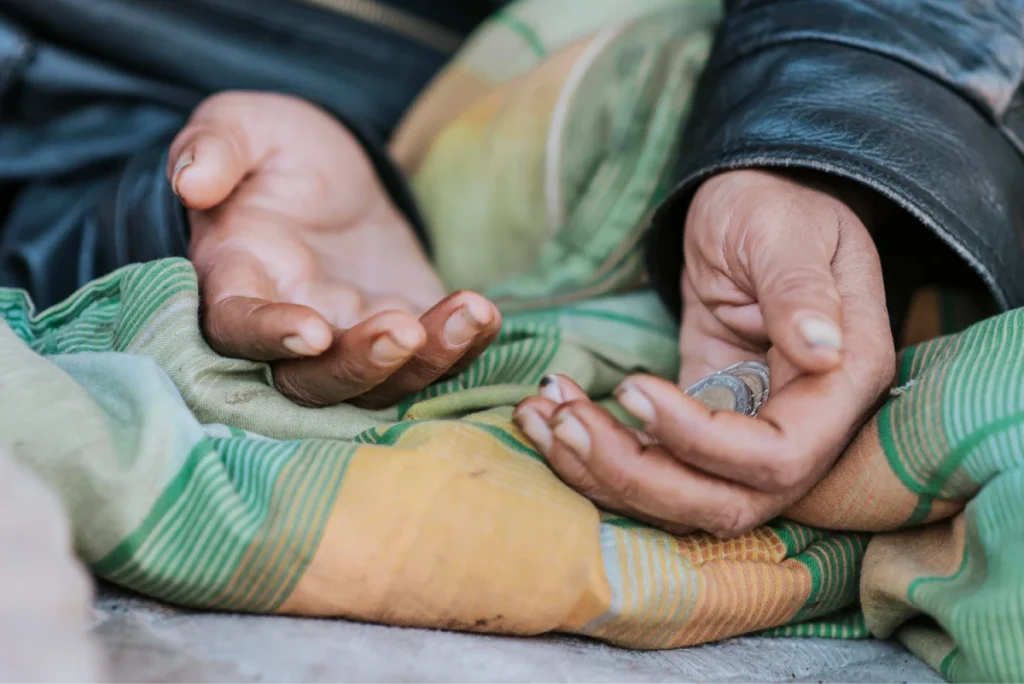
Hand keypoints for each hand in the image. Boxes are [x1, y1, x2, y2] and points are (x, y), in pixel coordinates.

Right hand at [169, 92, 500, 407]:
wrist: (332, 173)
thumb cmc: (275, 151)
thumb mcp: (242, 126)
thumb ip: (215, 146)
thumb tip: (192, 181)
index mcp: (237, 279)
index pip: (239, 326)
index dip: (270, 337)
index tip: (311, 333)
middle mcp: (291, 324)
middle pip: (313, 381)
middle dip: (360, 365)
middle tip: (404, 331)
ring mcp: (351, 335)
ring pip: (379, 383)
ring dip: (425, 361)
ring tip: (467, 312)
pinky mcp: (404, 328)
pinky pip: (433, 359)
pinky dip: (462, 347)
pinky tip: (483, 313)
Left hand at [514, 170, 894, 536]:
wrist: (750, 202)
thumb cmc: (776, 205)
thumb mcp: (784, 231)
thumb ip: (801, 290)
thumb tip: (823, 351)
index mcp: (841, 381)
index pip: (777, 455)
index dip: (701, 442)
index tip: (633, 388)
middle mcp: (803, 423)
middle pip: (724, 500)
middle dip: (637, 476)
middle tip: (566, 421)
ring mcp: (749, 429)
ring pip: (680, 495)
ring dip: (602, 472)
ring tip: (540, 417)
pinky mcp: (701, 421)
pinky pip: (654, 461)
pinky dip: (597, 453)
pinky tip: (547, 418)